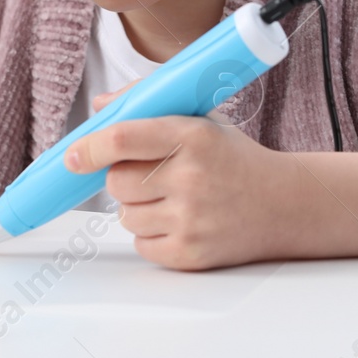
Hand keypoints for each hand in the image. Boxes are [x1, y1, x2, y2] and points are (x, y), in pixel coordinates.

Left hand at [63, 113, 286, 270]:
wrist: (285, 204)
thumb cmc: (233, 157)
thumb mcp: (200, 118)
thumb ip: (148, 102)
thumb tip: (100, 107)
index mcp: (192, 136)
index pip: (123, 139)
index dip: (89, 148)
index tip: (72, 156)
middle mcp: (192, 178)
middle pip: (116, 182)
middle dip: (122, 177)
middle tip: (151, 173)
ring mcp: (192, 220)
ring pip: (125, 214)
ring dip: (136, 206)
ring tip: (171, 197)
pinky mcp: (191, 254)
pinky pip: (140, 244)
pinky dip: (150, 234)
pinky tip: (178, 220)